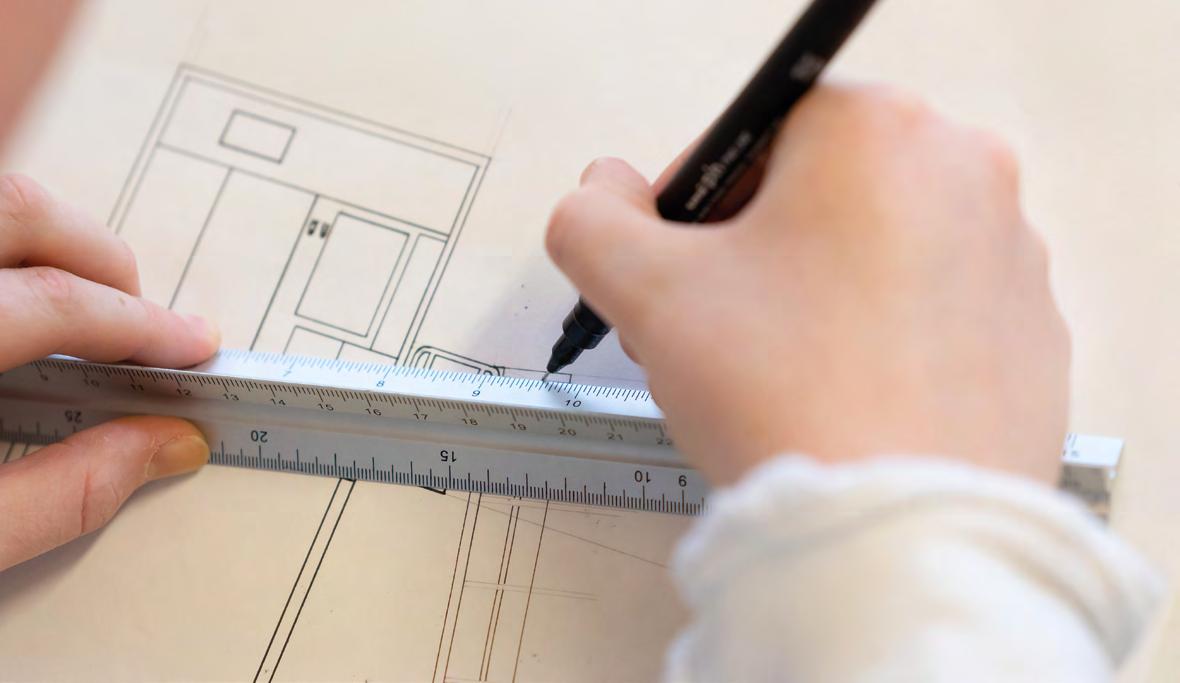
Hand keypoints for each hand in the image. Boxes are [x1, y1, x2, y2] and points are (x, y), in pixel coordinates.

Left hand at [0, 174, 218, 569]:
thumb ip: (63, 494)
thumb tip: (168, 448)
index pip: (52, 303)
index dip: (139, 324)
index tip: (193, 345)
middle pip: (16, 212)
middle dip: (100, 258)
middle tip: (142, 319)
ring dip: (49, 237)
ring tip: (83, 299)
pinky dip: (10, 247)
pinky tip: (18, 293)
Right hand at [546, 84, 1068, 486]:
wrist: (895, 533)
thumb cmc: (787, 397)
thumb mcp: (648, 292)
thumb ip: (592, 221)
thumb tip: (599, 198)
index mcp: (876, 131)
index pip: (746, 139)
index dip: (690, 210)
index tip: (679, 272)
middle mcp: (963, 173)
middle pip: (811, 196)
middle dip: (747, 258)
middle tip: (718, 331)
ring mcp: (1009, 256)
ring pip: (868, 253)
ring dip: (808, 298)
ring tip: (776, 376)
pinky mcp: (1030, 332)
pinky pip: (926, 312)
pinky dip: (876, 340)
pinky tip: (840, 398)